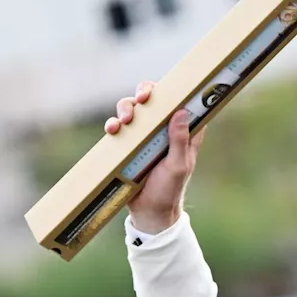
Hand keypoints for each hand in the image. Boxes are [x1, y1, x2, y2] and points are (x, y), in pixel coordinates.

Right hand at [104, 81, 205, 233]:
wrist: (148, 213)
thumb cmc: (169, 190)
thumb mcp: (178, 166)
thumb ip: (180, 141)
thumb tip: (181, 112)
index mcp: (184, 134)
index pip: (183, 103)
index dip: (177, 90)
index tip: (170, 84)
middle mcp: (164, 131)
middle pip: (155, 100)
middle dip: (146, 93)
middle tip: (143, 97)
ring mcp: (145, 136)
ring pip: (134, 110)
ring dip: (127, 108)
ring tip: (125, 120)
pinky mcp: (128, 145)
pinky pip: (119, 127)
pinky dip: (114, 124)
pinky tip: (113, 129)